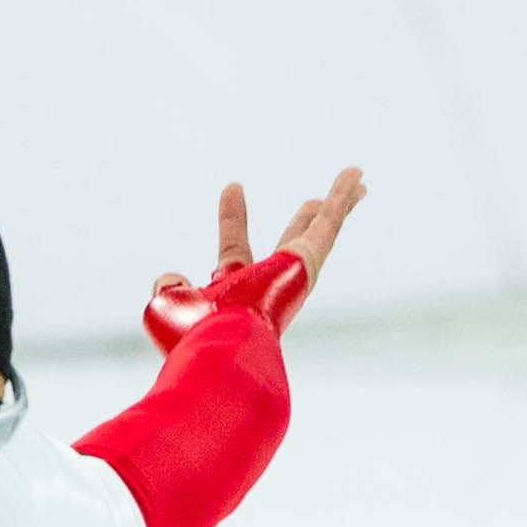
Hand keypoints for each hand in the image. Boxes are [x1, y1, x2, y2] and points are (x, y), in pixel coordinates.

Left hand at [146, 168, 368, 347]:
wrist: (218, 351)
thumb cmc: (194, 340)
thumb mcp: (169, 306)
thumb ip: (169, 289)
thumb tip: (170, 279)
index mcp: (236, 291)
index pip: (235, 247)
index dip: (233, 217)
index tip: (233, 186)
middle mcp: (270, 285)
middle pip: (291, 244)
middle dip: (302, 224)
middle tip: (314, 203)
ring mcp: (293, 275)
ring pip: (321, 232)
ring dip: (339, 204)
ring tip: (356, 179)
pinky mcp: (308, 265)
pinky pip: (329, 226)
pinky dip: (343, 199)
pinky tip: (357, 176)